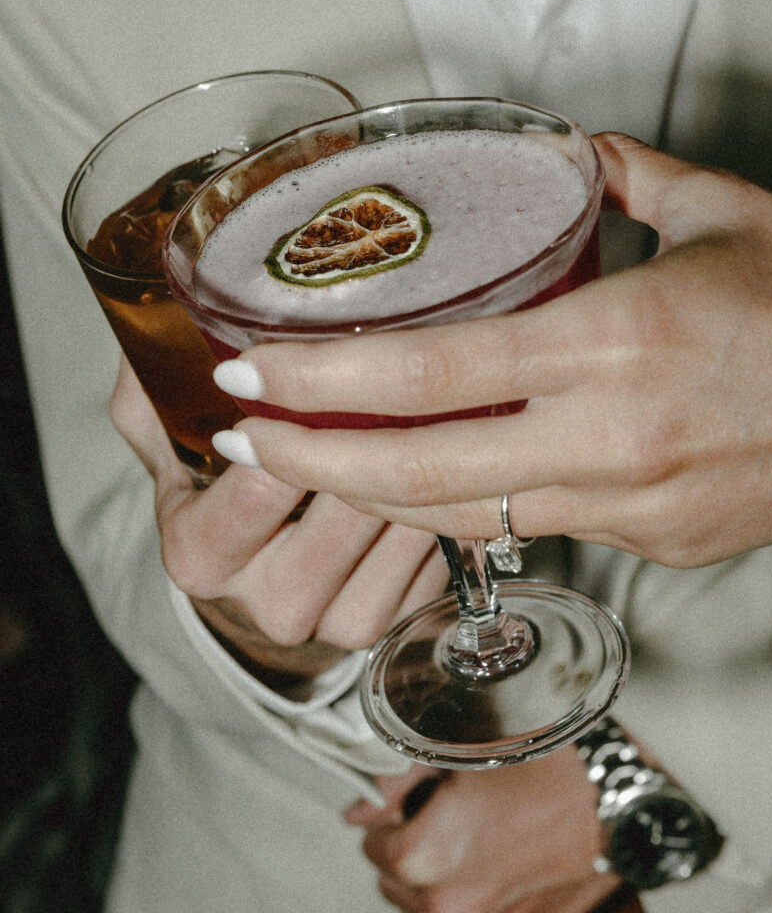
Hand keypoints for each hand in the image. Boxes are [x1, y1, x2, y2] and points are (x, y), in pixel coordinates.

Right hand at [109, 358, 447, 680]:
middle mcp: (268, 603)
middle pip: (344, 509)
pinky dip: (444, 505)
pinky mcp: (388, 625)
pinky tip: (442, 464)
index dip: (297, 426)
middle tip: (398, 383)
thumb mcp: (163, 435)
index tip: (323, 375)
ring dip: (420, 465)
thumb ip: (155, 387)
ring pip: (399, 531)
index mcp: (202, 555)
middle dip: (371, 441)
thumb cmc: (212, 488)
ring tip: (428, 411)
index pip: (262, 485)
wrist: (251, 573)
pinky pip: (434, 558)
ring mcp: (332, 623)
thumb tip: (182, 320)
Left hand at [211, 133, 771, 566]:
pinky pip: (532, 528)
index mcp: (619, 342)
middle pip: (419, 469)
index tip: (249, 368)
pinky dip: (462, 508)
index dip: (320, 380)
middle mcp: (611, 438)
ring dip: (370, 494)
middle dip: (311, 457)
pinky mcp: (651, 545)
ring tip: (305, 461)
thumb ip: (630, 176)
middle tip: (239, 428)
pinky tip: (425, 481)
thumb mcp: (728, 214)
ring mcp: (630, 505)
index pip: (428, 377)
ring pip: (464, 514)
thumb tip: (571, 149)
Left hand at [344, 746, 620, 912]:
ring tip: (480, 826)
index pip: (372, 843)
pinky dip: (471, 883)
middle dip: (415, 840)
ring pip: (429, 899)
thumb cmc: (553, 765)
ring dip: (441, 867)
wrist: (623, 799)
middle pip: (397, 876)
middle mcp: (450, 904)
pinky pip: (467, 908)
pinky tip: (498, 850)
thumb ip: (398, 777)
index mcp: (427, 856)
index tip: (419, 793)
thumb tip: (362, 805)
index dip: (393, 811)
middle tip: (453, 803)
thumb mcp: (465, 747)